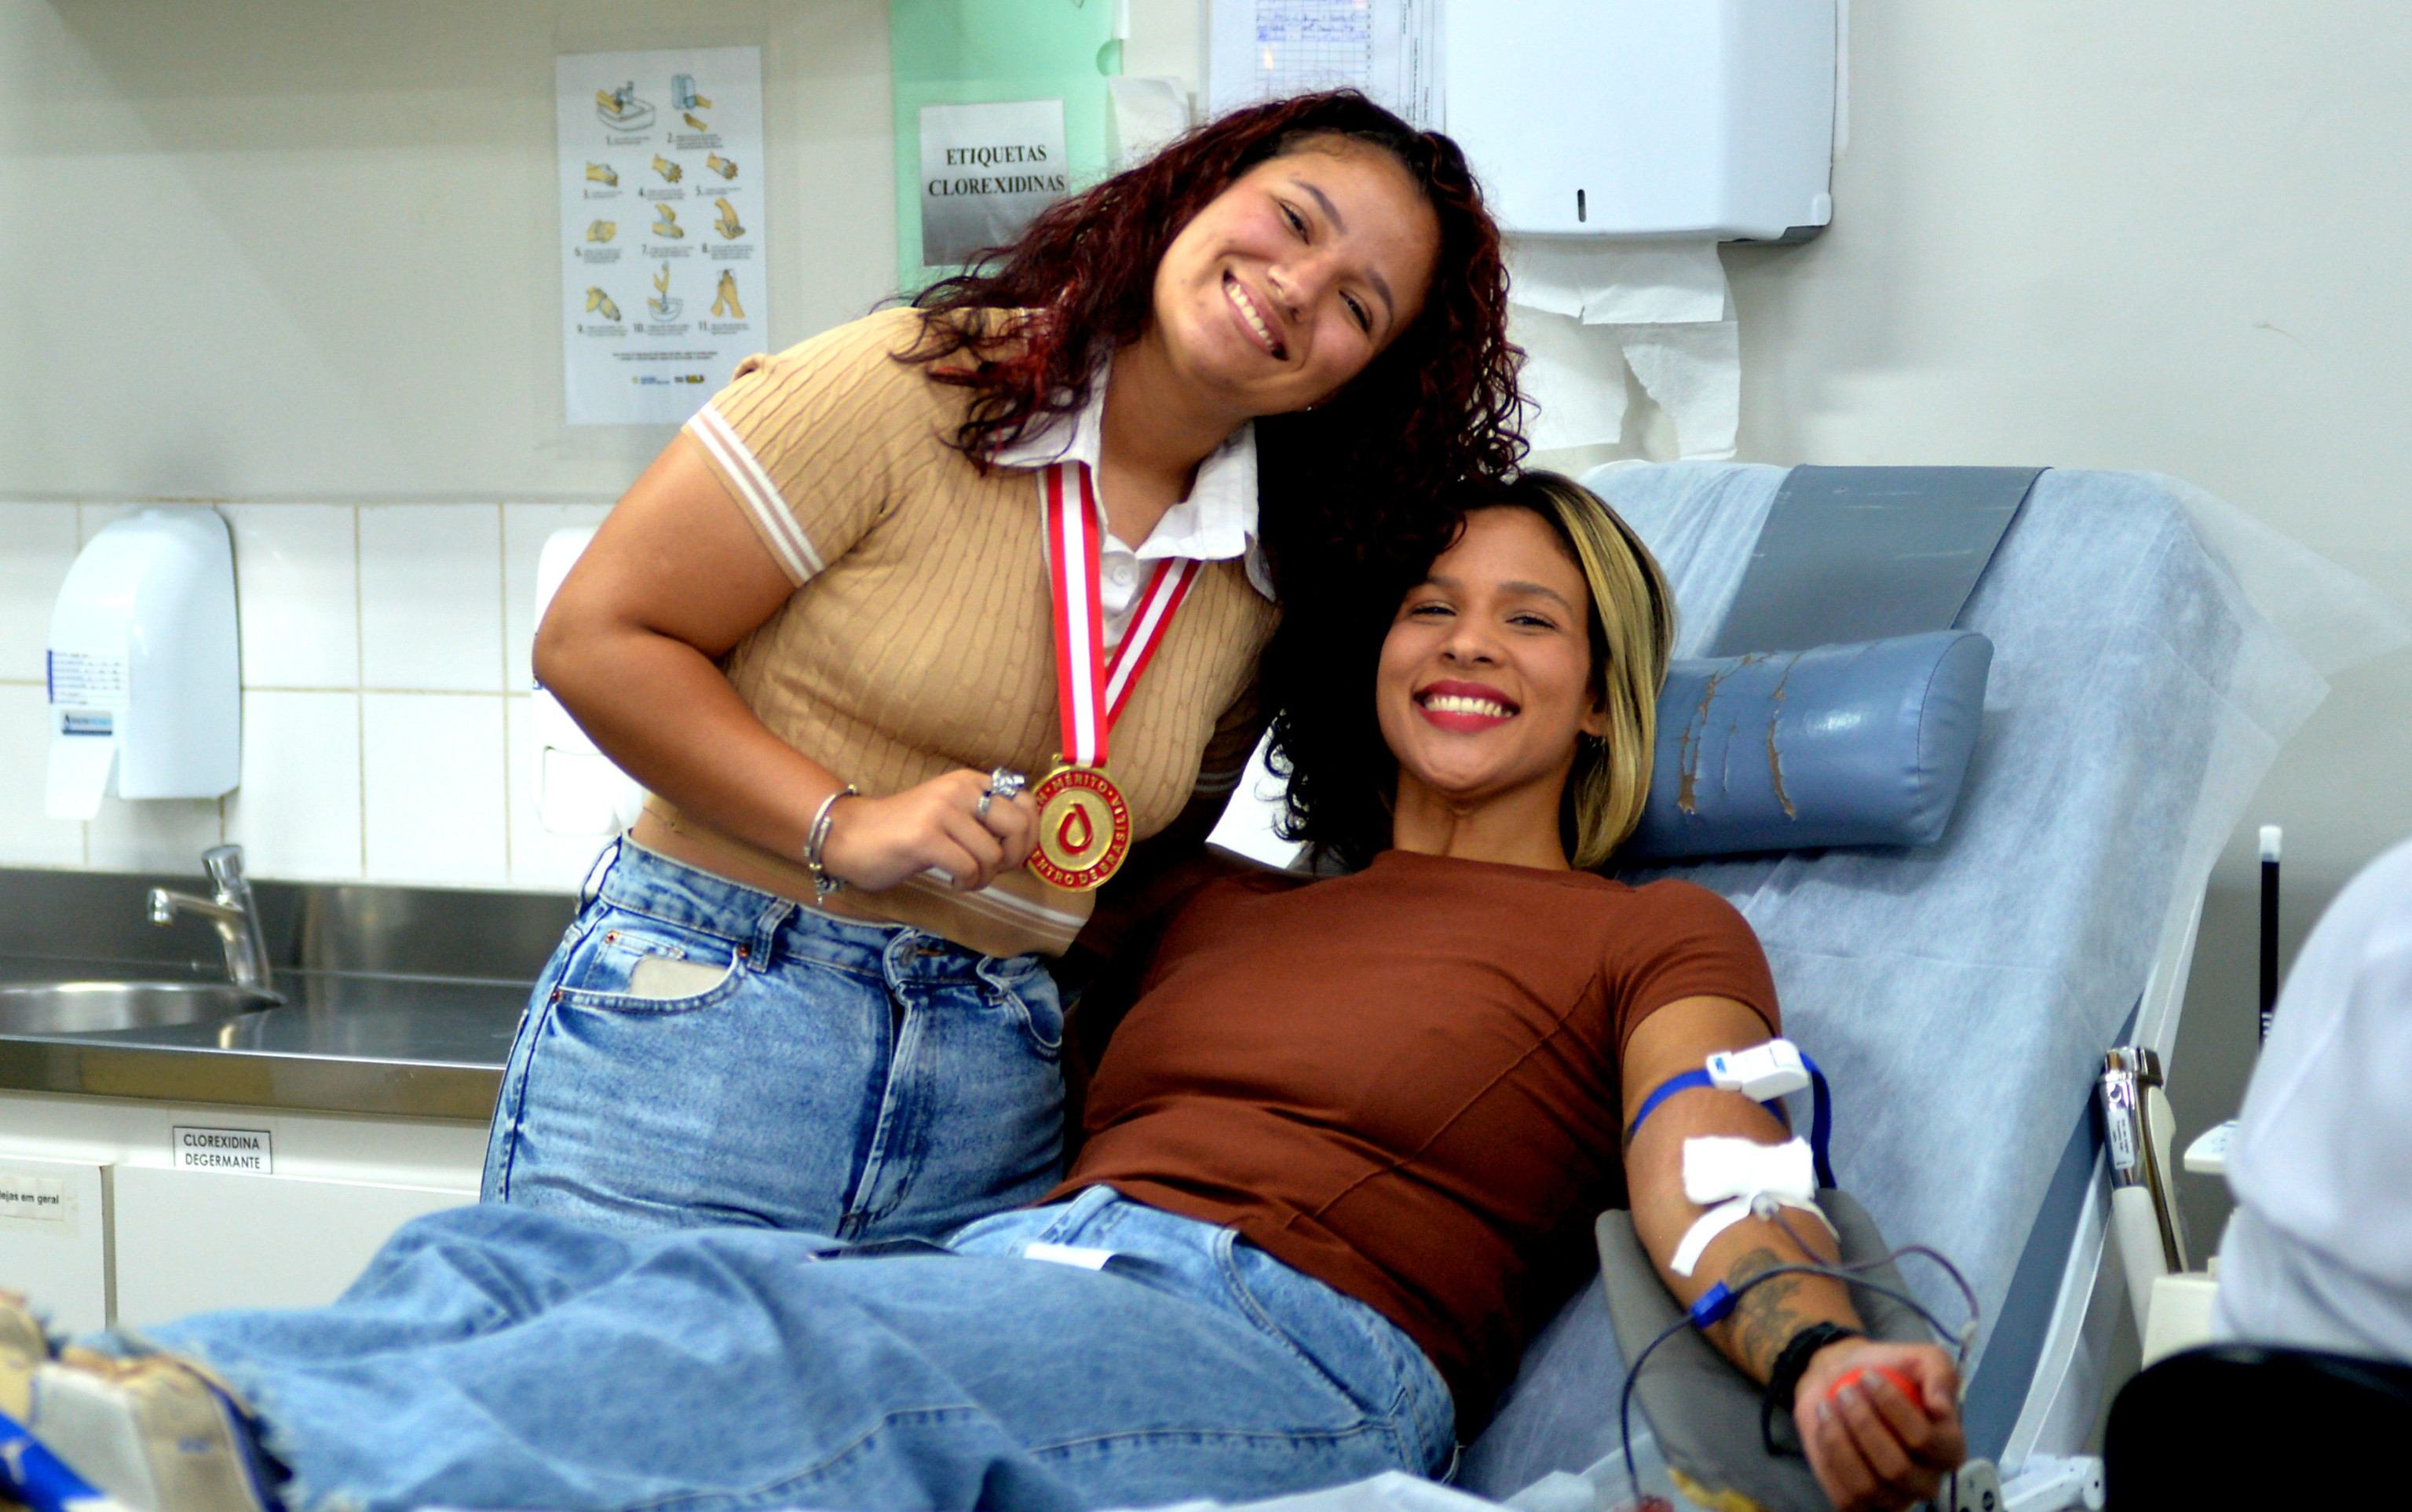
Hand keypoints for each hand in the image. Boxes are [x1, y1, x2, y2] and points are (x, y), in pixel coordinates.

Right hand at [819, 770, 1040, 892]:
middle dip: (1014, 857)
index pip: (1026, 802)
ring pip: (992, 854)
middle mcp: (959, 790)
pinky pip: (968, 868)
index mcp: (969, 781)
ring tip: (965, 877)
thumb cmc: (904, 831)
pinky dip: (966, 883)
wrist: (850, 835)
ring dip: (984, 877)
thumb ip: (983, 819)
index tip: (1012, 854)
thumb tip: (1025, 842)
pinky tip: (951, 880)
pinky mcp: (924, 837)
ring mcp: (941, 811)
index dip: (1029, 834)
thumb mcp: (950, 814)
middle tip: (992, 870)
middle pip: (1017, 826)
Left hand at [1794, 1338, 1964, 1511]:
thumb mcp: (1924, 1358)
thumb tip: (1941, 1408)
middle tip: (1845, 1392)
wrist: (1842, 1378)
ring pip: (1867, 1487)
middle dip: (1863, 1425)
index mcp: (1949, 1449)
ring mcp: (1893, 1498)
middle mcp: (1926, 1482)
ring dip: (1841, 1442)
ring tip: (1829, 1407)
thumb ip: (1941, 1374)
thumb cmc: (1889, 1369)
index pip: (1924, 1440)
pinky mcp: (1859, 1504)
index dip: (1892, 1407)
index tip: (1867, 1377)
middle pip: (1895, 1468)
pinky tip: (1824, 1427)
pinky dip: (1829, 1460)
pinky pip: (1844, 1497)